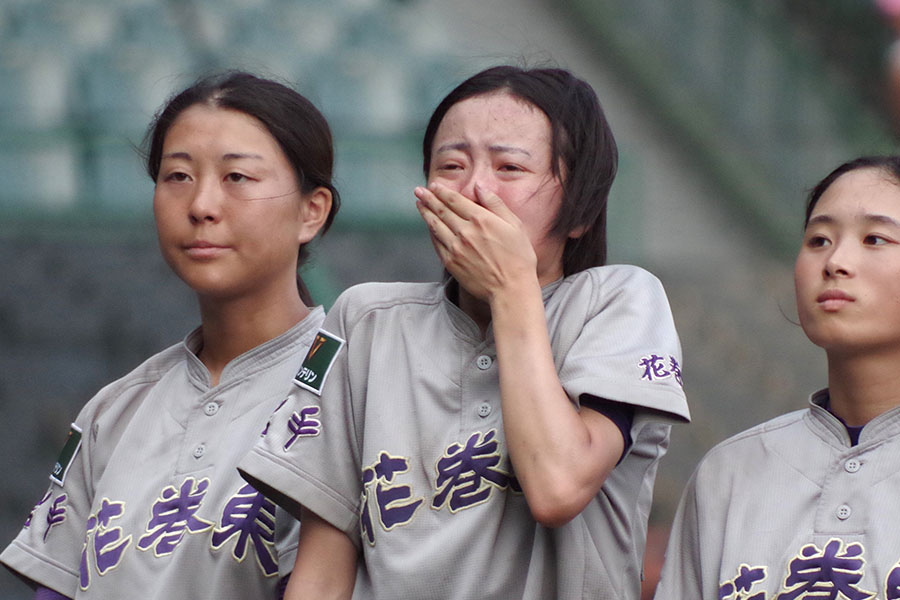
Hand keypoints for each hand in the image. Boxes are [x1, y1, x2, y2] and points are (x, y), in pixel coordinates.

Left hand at [414, 182, 536, 300]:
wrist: (511, 289)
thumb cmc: (518, 257)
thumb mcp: (515, 225)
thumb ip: (495, 203)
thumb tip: (479, 187)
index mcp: (480, 219)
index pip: (454, 200)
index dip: (442, 191)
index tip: (434, 186)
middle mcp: (465, 231)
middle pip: (441, 210)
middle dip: (428, 198)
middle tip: (418, 191)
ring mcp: (455, 248)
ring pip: (435, 226)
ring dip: (425, 213)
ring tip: (419, 204)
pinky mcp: (451, 262)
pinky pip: (436, 243)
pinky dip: (431, 232)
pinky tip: (429, 227)